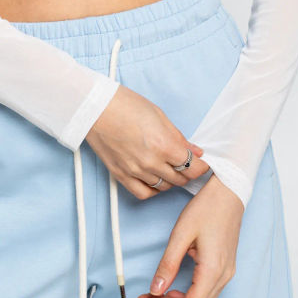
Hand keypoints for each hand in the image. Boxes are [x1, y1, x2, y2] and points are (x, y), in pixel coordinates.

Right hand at [84, 85, 210, 199]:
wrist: (95, 108)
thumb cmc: (126, 105)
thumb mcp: (159, 116)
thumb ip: (179, 138)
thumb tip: (195, 151)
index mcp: (164, 144)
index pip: (193, 167)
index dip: (202, 166)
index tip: (203, 163)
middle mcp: (151, 162)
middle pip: (180, 179)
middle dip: (188, 172)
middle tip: (188, 163)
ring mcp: (135, 171)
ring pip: (163, 187)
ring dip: (171, 180)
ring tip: (170, 168)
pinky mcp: (121, 175)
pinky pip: (143, 193)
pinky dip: (153, 190)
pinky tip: (155, 180)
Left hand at [136, 175, 244, 297]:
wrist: (229, 192)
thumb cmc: (207, 208)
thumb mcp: (181, 234)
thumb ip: (168, 264)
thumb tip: (155, 290)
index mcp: (213, 270)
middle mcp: (224, 276)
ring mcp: (227, 273)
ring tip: (156, 294)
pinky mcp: (225, 267)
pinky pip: (206, 291)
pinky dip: (188, 294)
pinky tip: (173, 287)